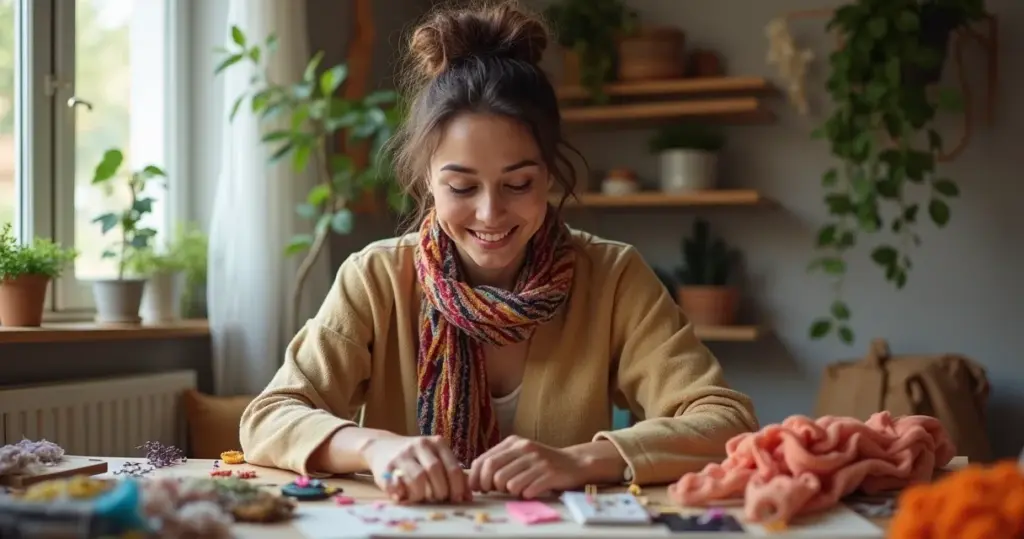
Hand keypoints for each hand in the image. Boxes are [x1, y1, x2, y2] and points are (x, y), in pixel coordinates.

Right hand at [360, 435, 470, 503]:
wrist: (382, 447)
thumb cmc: (416, 457)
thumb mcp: (435, 458)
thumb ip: (451, 474)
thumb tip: (468, 497)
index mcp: (436, 442)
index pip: (452, 467)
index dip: (457, 487)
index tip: (458, 499)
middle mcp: (420, 445)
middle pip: (435, 471)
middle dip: (441, 490)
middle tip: (440, 499)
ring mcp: (402, 455)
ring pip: (418, 477)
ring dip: (423, 494)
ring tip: (423, 498)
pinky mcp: (386, 468)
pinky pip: (398, 484)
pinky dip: (404, 495)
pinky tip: (406, 497)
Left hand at [468, 435, 589, 498]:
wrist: (573, 462)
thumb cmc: (540, 463)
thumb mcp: (519, 455)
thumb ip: (499, 461)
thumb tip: (475, 480)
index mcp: (513, 442)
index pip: (484, 460)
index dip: (476, 477)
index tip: (479, 488)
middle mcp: (524, 448)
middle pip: (493, 471)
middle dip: (489, 486)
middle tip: (495, 491)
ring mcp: (538, 461)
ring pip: (508, 483)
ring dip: (509, 491)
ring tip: (517, 490)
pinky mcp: (550, 474)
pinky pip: (527, 490)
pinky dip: (525, 495)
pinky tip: (530, 492)